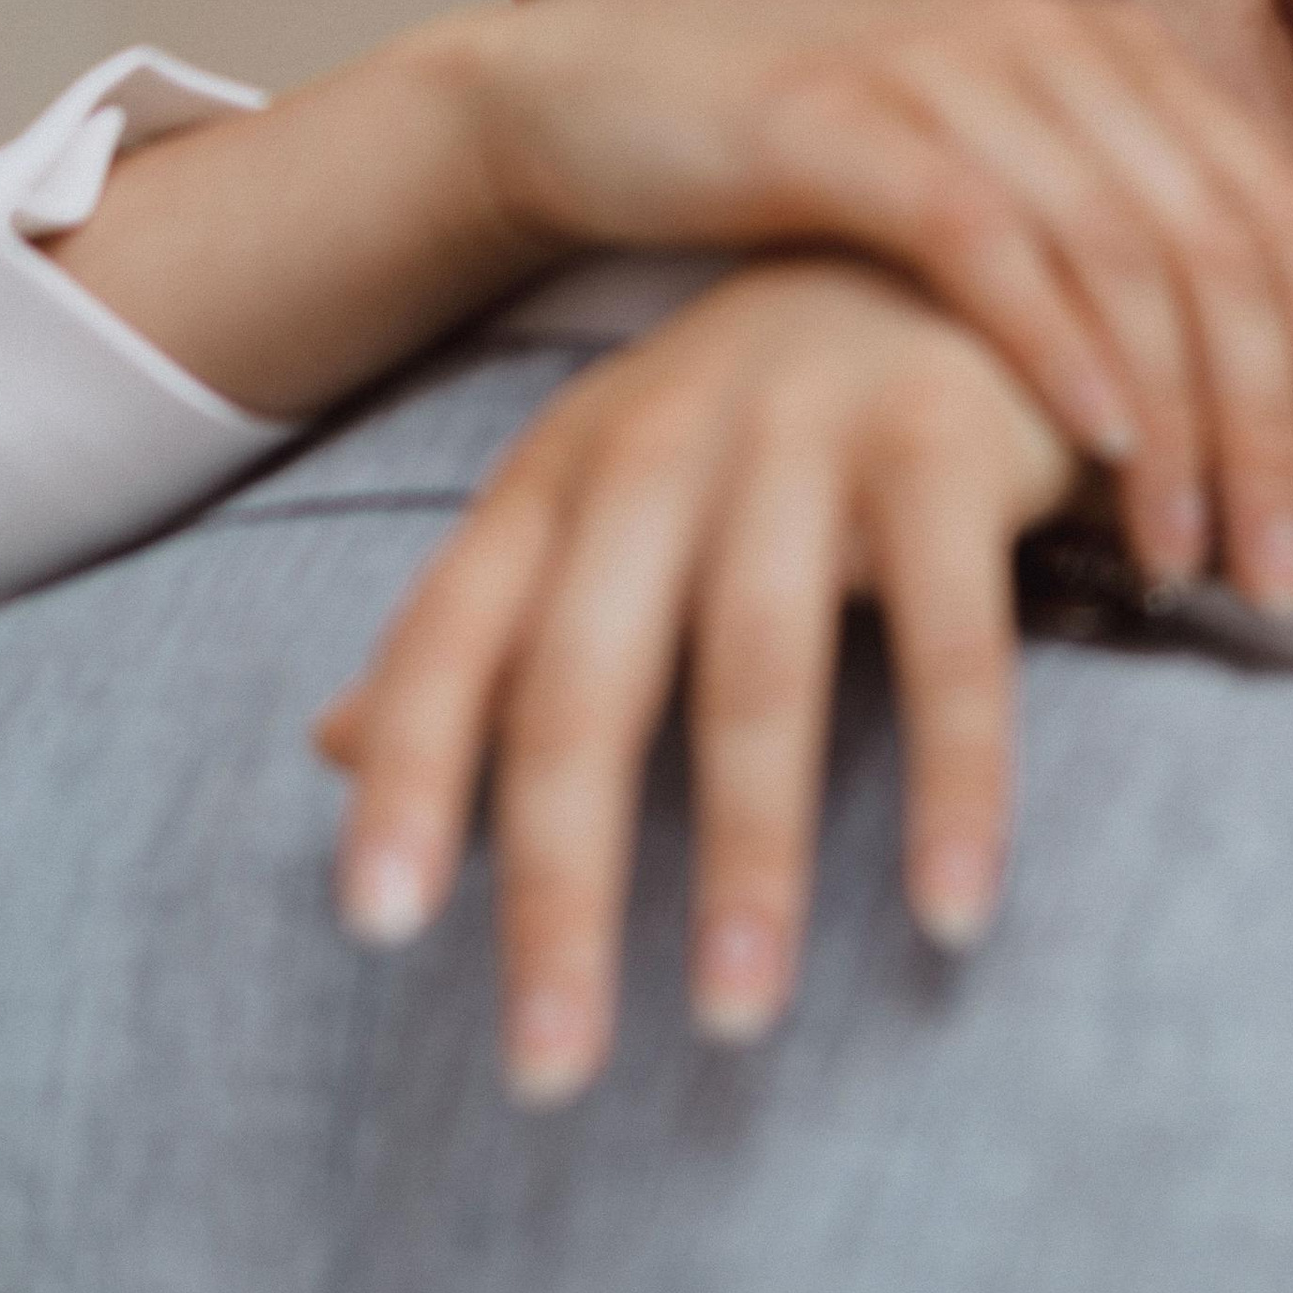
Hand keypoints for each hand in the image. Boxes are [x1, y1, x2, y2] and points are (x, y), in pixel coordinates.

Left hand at [317, 260, 1079, 1104]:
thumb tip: (328, 750)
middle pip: (582, 693)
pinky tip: (952, 912)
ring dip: (750, 864)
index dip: (412, 784)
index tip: (379, 934)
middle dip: (561, 891)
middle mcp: (659, 447)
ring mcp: (801, 433)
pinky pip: (950, 641)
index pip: (457, 643)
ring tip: (743, 1022)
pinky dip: (956, 783)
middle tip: (554, 1067)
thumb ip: (490, 627)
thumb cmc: (776, 408)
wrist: (965, 224)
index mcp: (562, 470)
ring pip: (755, 679)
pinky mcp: (945, 440)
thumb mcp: (607, 497)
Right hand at [445, 0, 1292, 604]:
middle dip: (1280, 428)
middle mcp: (1059, 47)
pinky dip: (1055, 346)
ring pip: (1127, 257)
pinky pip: (984, 239)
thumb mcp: (999, 199)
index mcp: (1121, 62)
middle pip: (1226, 254)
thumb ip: (1130, 261)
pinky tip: (1099, 449)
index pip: (1280, 226)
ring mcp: (953, 69)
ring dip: (1181, 421)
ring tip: (1205, 556)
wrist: (589, 93)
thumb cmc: (809, 180)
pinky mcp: (840, 115)